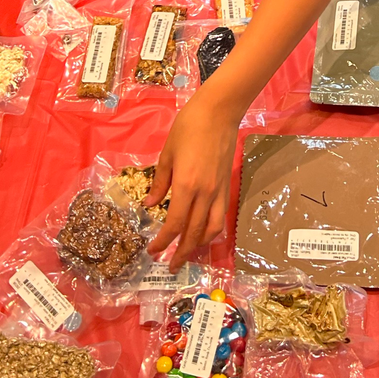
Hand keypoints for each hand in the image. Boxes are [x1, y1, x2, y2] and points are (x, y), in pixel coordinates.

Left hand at [146, 90, 239, 268]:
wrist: (219, 111)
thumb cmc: (189, 127)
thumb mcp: (167, 153)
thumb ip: (160, 182)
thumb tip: (150, 205)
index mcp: (187, 185)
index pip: (175, 224)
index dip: (163, 241)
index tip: (153, 251)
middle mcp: (205, 193)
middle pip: (194, 232)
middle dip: (181, 252)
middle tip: (170, 266)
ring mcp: (219, 190)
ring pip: (212, 229)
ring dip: (199, 245)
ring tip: (188, 253)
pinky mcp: (227, 185)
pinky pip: (221, 216)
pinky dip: (212, 230)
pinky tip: (204, 233)